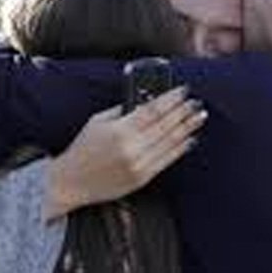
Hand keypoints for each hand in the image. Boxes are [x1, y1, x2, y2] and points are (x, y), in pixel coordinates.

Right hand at [44, 86, 206, 219]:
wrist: (72, 181)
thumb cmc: (83, 148)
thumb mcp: (98, 121)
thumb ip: (122, 110)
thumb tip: (146, 101)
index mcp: (120, 130)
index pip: (153, 110)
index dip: (171, 100)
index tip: (183, 91)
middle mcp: (131, 147)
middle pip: (166, 125)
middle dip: (184, 112)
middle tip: (196, 102)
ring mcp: (139, 164)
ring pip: (170, 142)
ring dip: (187, 128)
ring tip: (199, 117)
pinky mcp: (142, 178)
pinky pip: (167, 160)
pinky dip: (181, 148)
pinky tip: (190, 139)